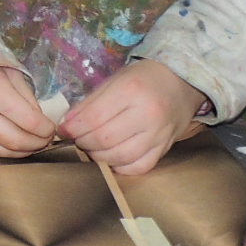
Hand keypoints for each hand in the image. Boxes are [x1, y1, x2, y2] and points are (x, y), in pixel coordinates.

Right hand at [0, 66, 56, 158]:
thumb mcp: (11, 73)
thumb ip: (28, 99)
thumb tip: (41, 123)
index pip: (29, 121)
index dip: (46, 129)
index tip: (52, 128)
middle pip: (15, 141)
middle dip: (37, 144)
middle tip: (46, 140)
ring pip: (1, 151)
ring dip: (22, 152)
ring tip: (32, 144)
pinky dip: (4, 149)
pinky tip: (13, 143)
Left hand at [57, 60, 206, 175]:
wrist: (182, 82)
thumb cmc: (143, 78)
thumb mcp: (114, 80)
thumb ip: (90, 103)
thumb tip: (67, 124)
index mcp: (131, 90)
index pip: (94, 117)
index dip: (73, 128)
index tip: (63, 130)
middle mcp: (147, 114)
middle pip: (105, 139)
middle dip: (84, 142)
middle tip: (78, 138)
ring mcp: (159, 134)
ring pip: (120, 157)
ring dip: (99, 157)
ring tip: (92, 148)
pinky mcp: (165, 148)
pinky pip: (139, 167)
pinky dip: (120, 167)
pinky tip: (112, 158)